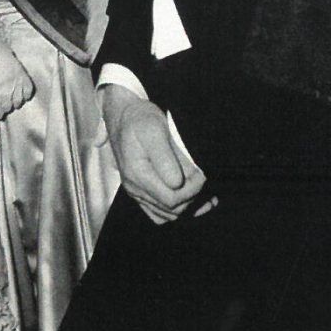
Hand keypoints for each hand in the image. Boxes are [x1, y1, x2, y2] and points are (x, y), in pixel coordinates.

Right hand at [0, 26, 33, 118]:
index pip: (28, 91)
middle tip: (11, 100)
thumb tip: (14, 72)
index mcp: (20, 73)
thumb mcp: (10, 55)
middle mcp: (13, 83)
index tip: (21, 94)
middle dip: (15, 101)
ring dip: (6, 107)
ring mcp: (1, 89)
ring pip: (8, 107)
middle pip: (18, 101)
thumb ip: (14, 67)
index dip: (25, 94)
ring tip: (3, 106)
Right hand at [102, 86, 205, 223]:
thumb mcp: (154, 129)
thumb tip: (176, 183)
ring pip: (167, 214)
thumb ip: (164, 158)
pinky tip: (191, 199)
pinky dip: (177, 210)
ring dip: (189, 207)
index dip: (192, 191)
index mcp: (138, 174)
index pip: (172, 200)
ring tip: (206, 194)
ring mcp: (136, 192)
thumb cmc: (140, 119)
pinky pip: (159, 213)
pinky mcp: (140, 191)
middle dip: (193, 197)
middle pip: (172, 210)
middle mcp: (135, 188)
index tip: (203, 174)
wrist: (123, 116)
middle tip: (205, 180)